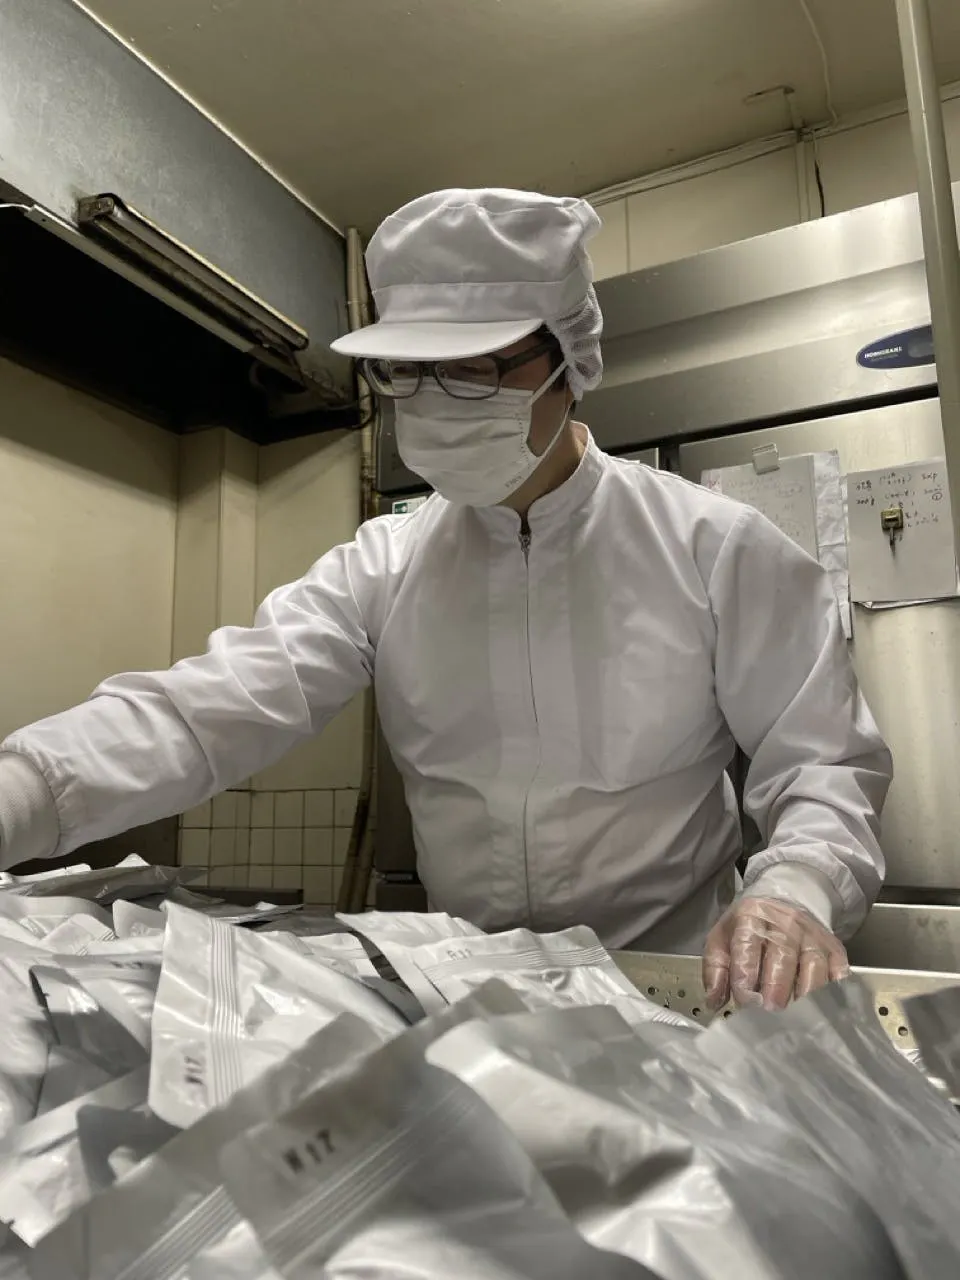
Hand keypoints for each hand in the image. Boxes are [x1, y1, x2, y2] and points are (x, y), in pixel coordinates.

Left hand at [702, 896, 849, 1011]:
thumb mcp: (723, 938)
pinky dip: (834, 991)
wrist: (786, 901)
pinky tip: (828, 1009)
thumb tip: (714, 1001)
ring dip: (805, 994)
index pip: (747, 946)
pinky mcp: (834, 948)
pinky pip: (838, 971)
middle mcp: (785, 924)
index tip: (744, 1000)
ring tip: (797, 1017)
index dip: (745, 974)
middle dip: (776, 987)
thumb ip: (716, 969)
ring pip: (813, 965)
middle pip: (783, 956)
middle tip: (771, 1011)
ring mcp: (813, 936)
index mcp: (751, 918)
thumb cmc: (750, 928)